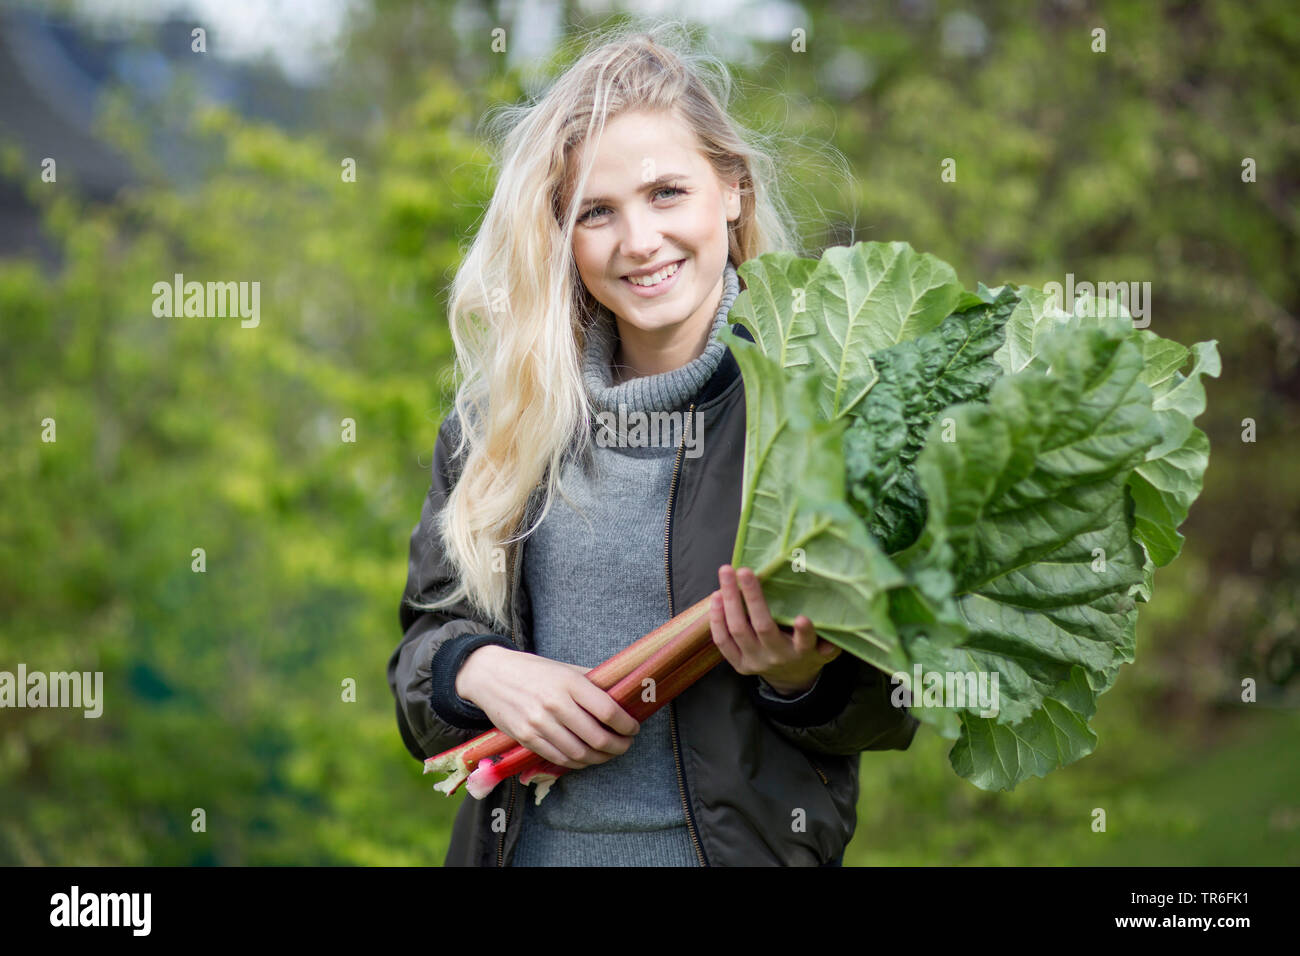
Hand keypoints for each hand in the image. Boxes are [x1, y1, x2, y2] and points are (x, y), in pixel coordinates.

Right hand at [456, 645, 639, 769]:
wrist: (491, 675)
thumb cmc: (534, 671)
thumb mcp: (565, 668)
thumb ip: (592, 681)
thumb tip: (623, 692)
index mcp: (569, 682)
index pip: (607, 710)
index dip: (626, 724)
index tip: (634, 727)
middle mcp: (554, 704)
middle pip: (596, 737)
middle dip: (618, 746)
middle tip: (626, 744)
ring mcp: (538, 724)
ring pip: (579, 753)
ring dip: (600, 758)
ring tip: (609, 753)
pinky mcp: (526, 738)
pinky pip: (558, 759)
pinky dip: (577, 763)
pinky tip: (586, 757)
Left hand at [710, 564, 841, 695]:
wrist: (790, 680)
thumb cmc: (808, 652)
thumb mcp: (824, 649)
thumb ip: (830, 640)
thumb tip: (837, 628)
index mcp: (802, 653)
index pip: (805, 643)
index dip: (804, 632)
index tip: (803, 618)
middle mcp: (777, 657)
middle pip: (762, 627)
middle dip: (752, 597)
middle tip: (745, 570)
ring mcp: (755, 661)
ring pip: (737, 630)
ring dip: (730, 600)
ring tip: (726, 575)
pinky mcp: (738, 664)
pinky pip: (722, 641)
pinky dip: (717, 618)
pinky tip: (716, 596)